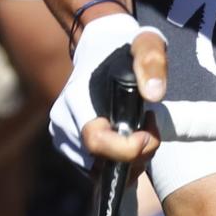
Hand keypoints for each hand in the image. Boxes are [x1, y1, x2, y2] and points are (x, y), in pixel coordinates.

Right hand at [51, 11, 166, 171]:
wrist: (99, 48)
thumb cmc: (124, 47)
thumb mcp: (146, 44)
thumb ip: (151, 62)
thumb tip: (154, 95)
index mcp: (77, 99)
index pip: (96, 141)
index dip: (127, 148)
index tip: (148, 132)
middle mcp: (62, 121)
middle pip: (100, 163)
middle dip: (135, 156)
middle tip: (150, 129)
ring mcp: (62, 137)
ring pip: (98, 171)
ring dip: (128, 162)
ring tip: (141, 133)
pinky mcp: (67, 147)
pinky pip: (95, 170)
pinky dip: (117, 163)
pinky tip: (129, 142)